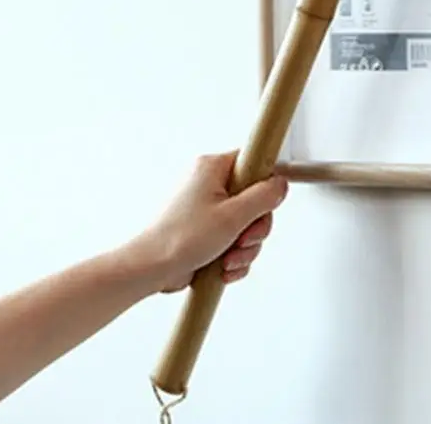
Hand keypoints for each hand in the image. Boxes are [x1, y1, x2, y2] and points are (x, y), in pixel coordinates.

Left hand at [121, 153, 287, 295]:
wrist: (150, 269)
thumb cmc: (179, 239)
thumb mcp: (233, 216)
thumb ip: (263, 198)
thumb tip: (280, 184)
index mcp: (213, 168)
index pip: (253, 162)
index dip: (265, 184)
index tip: (268, 203)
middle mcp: (209, 184)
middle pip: (254, 199)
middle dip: (254, 228)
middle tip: (244, 239)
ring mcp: (208, 208)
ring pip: (246, 224)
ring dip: (244, 247)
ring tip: (229, 258)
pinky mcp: (206, 230)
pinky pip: (234, 239)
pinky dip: (233, 256)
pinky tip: (224, 267)